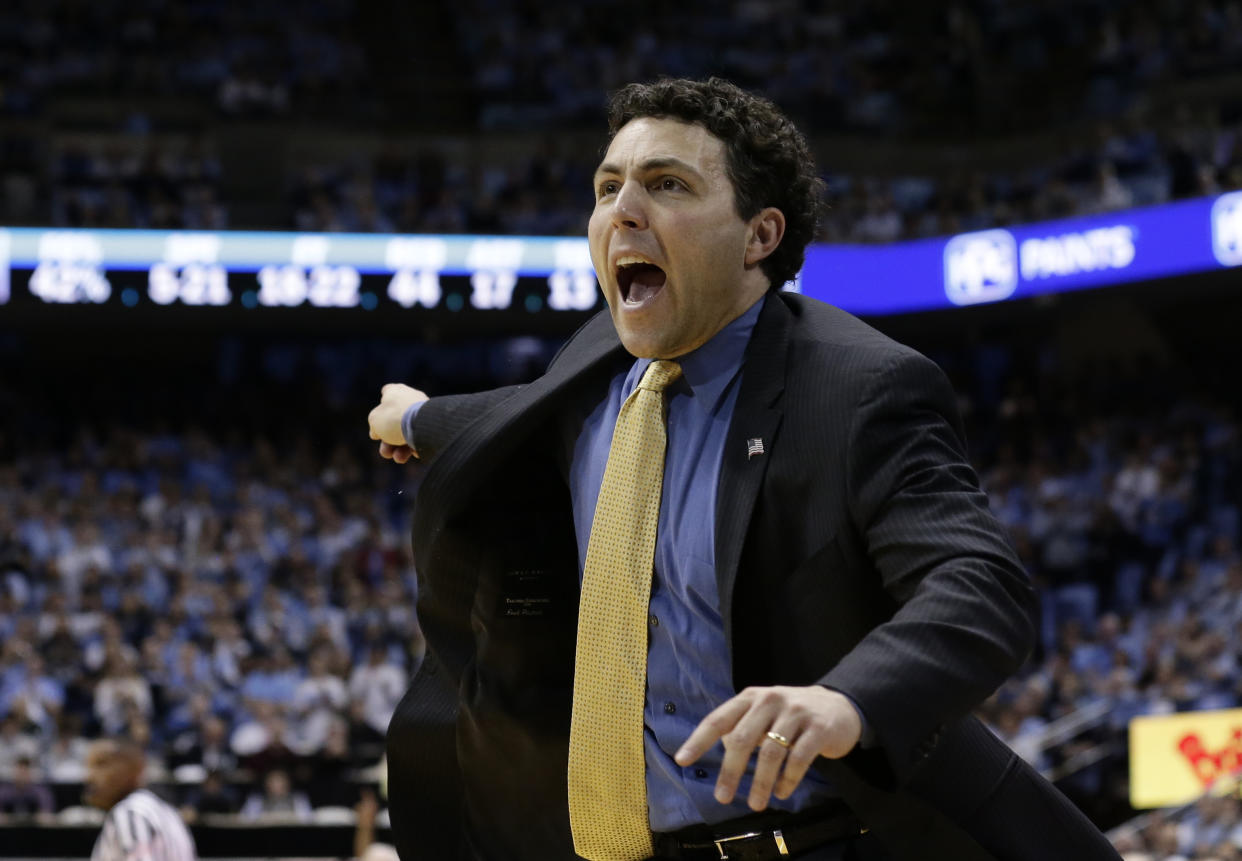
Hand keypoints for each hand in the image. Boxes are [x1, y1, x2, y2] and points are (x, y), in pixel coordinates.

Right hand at [368, 383, 427, 462]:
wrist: (421, 424)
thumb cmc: (394, 418)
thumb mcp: (375, 420)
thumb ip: (374, 425)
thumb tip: (376, 433)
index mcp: (396, 392)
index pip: (387, 392)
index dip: (381, 405)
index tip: (378, 416)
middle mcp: (410, 399)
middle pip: (394, 421)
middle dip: (388, 440)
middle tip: (386, 452)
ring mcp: (423, 412)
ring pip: (407, 432)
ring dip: (400, 448)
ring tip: (399, 458)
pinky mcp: (432, 424)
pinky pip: (421, 437)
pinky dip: (416, 446)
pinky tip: (415, 453)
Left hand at [674, 685, 861, 811]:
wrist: (841, 707)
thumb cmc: (792, 715)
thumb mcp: (764, 713)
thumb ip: (742, 728)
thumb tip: (724, 754)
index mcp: (751, 697)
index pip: (719, 719)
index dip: (699, 740)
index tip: (682, 760)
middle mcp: (770, 700)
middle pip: (742, 739)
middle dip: (730, 771)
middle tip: (722, 797)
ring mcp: (796, 712)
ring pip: (771, 752)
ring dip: (761, 783)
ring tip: (755, 804)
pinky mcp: (819, 728)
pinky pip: (799, 759)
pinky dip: (787, 780)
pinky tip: (782, 793)